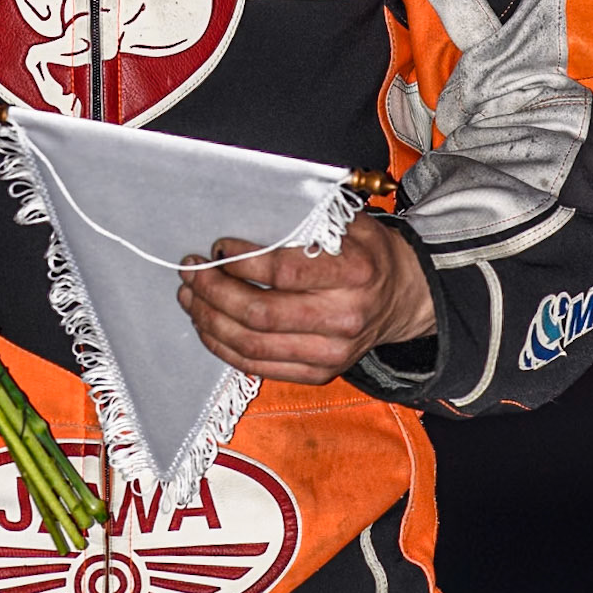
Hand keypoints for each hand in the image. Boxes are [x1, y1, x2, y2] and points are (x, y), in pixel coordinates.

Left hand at [176, 215, 435, 386]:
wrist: (403, 297)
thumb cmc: (366, 253)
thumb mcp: (348, 224)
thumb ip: (304, 223)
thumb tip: (244, 220)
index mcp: (354, 273)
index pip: (284, 272)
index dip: (242, 261)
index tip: (217, 247)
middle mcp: (344, 317)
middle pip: (260, 313)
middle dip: (214, 292)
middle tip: (190, 272)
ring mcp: (332, 353)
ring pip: (253, 345)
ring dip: (210, 320)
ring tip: (189, 297)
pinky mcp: (320, 373)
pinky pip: (260, 367)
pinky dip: (225, 348)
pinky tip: (207, 326)